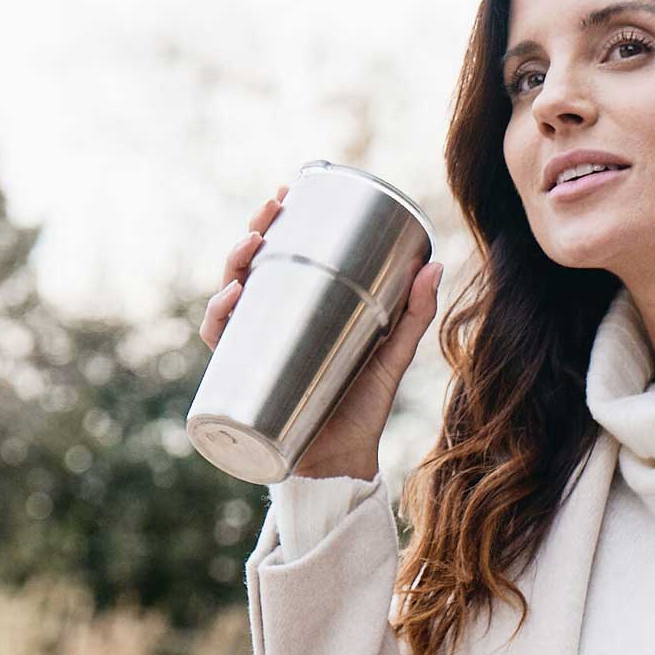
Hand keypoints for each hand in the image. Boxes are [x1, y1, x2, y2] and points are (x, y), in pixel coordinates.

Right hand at [198, 190, 443, 481]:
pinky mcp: (244, 384)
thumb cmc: (365, 409)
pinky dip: (219, 322)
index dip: (275, 223)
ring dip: (230, 268)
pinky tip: (230, 301)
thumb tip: (434, 263)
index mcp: (300, 314)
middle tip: (268, 213)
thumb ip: (413, 314)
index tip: (285, 191)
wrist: (344, 463)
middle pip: (249, 272)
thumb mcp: (392, 355)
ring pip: (229, 301)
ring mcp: (254, 355)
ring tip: (250, 250)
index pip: (279, 258)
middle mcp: (270, 329)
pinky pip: (222, 349)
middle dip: (251, 236)